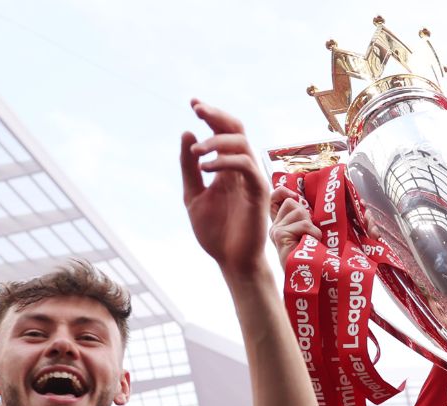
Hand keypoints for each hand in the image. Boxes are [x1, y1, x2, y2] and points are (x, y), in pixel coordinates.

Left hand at [182, 100, 268, 271]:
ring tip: (196, 152)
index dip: (211, 115)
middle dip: (216, 116)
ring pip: (241, 144)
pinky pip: (246, 166)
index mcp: (227, 167)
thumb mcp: (193, 194)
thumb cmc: (215, 231)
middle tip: (197, 109)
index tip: (193, 103)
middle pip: (236, 129)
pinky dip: (226, 161)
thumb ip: (189, 167)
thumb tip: (187, 133)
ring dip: (216, 142)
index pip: (223, 132)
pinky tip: (206, 168)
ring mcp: (251, 179)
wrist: (230, 260)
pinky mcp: (258, 192)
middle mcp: (241, 168)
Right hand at [269, 186, 321, 264]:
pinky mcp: (281, 234)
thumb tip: (301, 199)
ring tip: (309, 243)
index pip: (275, 197)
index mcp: (279, 225)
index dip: (283, 192)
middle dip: (306, 216)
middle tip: (308, 235)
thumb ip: (302, 218)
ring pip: (300, 212)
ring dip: (312, 228)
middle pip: (293, 203)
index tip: (295, 197)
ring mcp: (276, 230)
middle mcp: (275, 226)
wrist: (306, 279)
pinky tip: (309, 246)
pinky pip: (304, 225)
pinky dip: (313, 234)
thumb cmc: (310, 258)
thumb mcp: (307, 233)